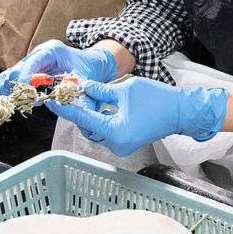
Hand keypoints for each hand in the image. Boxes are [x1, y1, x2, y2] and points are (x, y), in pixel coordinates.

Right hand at [0, 39, 116, 95]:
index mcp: (51, 50)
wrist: (92, 62)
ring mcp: (34, 61)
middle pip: (16, 69)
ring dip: (16, 92)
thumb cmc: (88, 67)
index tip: (28, 94)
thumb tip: (76, 108)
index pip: (31, 63)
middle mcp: (39, 54)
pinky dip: (20, 92)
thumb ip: (79, 92)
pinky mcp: (32, 70)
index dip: (26, 79)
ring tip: (25, 103)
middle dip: (18, 88)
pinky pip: (19, 81)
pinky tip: (28, 101)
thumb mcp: (85, 79)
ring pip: (13, 76)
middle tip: (26, 102)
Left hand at [47, 77, 227, 156]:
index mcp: (114, 131)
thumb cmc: (157, 99)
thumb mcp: (125, 89)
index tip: (52, 100)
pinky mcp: (126, 144)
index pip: (83, 119)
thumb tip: (84, 87)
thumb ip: (101, 91)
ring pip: (95, 131)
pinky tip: (103, 107)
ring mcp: (121, 146)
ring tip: (90, 97)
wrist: (180, 112)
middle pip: (87, 128)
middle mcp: (116, 144)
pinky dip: (101, 121)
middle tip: (74, 94)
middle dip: (80, 111)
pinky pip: (106, 133)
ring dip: (91, 116)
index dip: (66, 108)